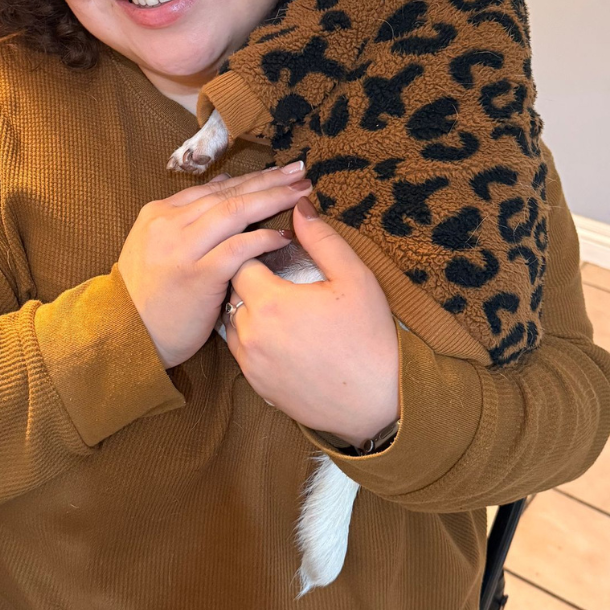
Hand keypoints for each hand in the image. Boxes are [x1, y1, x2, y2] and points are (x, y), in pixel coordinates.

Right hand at [118, 164, 310, 367]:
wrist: (124, 334)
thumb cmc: (149, 295)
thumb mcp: (158, 245)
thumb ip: (189, 215)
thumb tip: (225, 183)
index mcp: (159, 213)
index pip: (215, 188)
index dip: (252, 178)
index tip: (280, 172)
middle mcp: (169, 224)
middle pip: (229, 194)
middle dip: (269, 181)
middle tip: (299, 172)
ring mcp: (182, 249)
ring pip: (235, 212)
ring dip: (272, 200)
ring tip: (301, 194)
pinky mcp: (197, 275)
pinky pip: (238, 248)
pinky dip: (263, 239)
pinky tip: (284, 236)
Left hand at [225, 198, 399, 442]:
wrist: (378, 402)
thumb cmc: (370, 338)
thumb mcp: (355, 278)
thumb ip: (322, 239)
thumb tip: (299, 207)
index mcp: (270, 302)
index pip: (239, 259)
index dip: (254, 247)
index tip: (272, 246)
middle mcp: (250, 333)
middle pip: (231, 291)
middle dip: (248, 277)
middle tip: (275, 272)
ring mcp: (250, 363)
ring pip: (232, 323)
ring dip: (247, 310)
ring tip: (277, 304)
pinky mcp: (256, 386)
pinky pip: (241, 352)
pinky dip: (253, 338)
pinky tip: (280, 335)